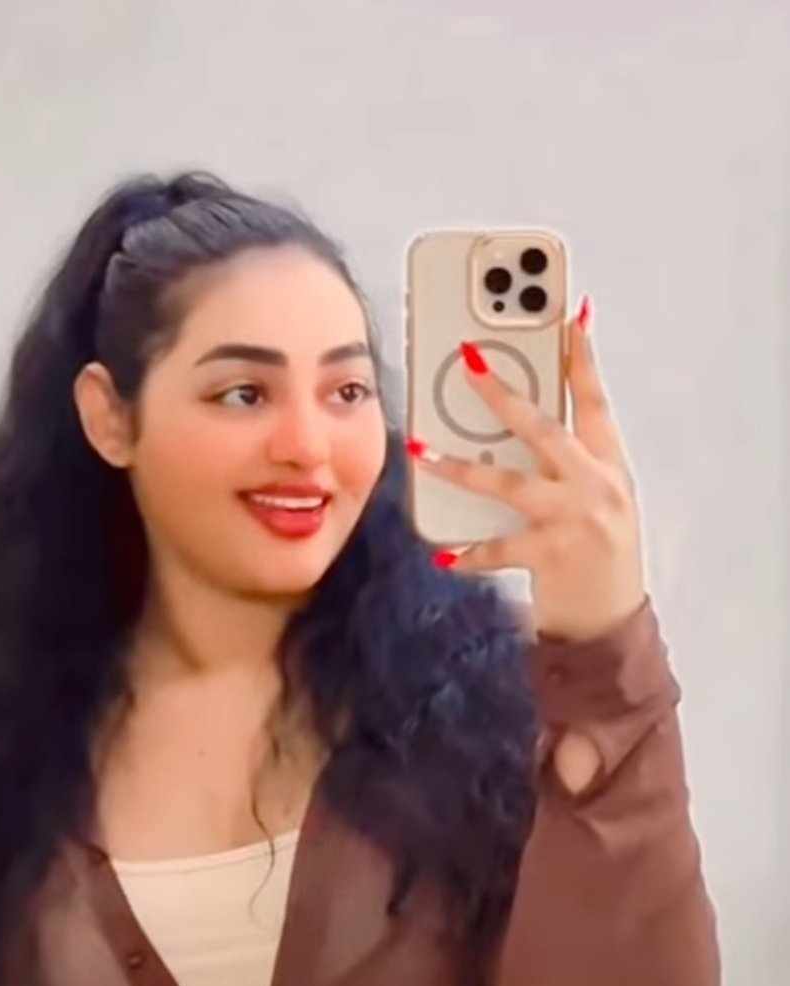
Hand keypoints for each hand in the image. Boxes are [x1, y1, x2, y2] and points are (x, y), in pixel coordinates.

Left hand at [409, 300, 647, 643]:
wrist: (611, 623)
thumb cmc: (600, 556)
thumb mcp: (600, 500)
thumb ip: (570, 461)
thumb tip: (516, 423)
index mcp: (609, 466)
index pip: (594, 400)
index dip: (583, 356)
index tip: (570, 313)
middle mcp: (596, 486)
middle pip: (544, 428)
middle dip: (504, 395)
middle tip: (469, 362)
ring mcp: (575, 520)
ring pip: (509, 483)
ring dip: (461, 467)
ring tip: (422, 452)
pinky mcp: (552, 556)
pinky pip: (499, 549)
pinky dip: (469, 553)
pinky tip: (444, 554)